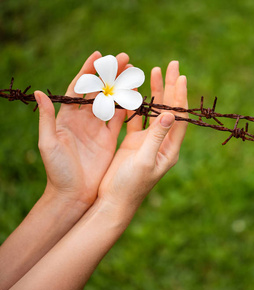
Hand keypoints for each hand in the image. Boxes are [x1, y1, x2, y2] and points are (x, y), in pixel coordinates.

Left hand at [36, 51, 129, 205]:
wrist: (73, 194)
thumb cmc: (57, 171)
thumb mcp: (49, 143)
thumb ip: (47, 118)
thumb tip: (39, 93)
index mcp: (67, 117)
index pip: (79, 87)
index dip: (88, 70)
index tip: (100, 55)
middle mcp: (83, 119)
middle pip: (99, 90)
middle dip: (111, 73)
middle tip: (126, 59)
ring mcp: (98, 128)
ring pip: (112, 101)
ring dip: (122, 86)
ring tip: (134, 72)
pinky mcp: (110, 139)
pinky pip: (121, 119)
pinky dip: (129, 107)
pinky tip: (138, 96)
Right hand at [98, 61, 187, 208]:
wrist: (113, 202)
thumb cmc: (130, 186)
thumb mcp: (145, 160)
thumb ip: (157, 137)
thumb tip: (172, 114)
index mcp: (170, 148)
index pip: (180, 117)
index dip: (180, 97)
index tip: (180, 76)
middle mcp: (162, 142)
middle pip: (170, 109)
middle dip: (170, 87)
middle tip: (171, 64)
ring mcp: (148, 142)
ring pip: (154, 111)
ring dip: (155, 92)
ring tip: (154, 70)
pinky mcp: (133, 143)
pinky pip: (138, 119)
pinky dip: (138, 104)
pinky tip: (137, 89)